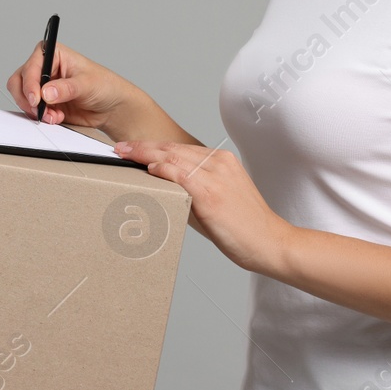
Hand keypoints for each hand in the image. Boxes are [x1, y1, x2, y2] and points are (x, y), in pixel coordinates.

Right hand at [5, 42, 143, 134]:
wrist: (111, 107)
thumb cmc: (103, 85)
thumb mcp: (87, 84)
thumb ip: (66, 88)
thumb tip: (46, 92)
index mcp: (53, 54)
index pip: (32, 66)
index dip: (30, 83)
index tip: (36, 99)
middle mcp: (44, 68)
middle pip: (19, 81)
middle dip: (27, 98)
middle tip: (39, 110)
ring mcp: (42, 86)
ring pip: (22, 97)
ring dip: (35, 110)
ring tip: (54, 115)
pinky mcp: (44, 103)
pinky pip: (31, 110)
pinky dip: (41, 117)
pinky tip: (56, 117)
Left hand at [113, 140, 291, 275]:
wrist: (270, 243)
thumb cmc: (245, 226)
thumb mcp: (217, 199)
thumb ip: (192, 189)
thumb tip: (163, 186)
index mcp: (222, 160)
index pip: (180, 148)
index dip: (154, 146)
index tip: (134, 147)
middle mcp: (219, 163)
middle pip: (173, 148)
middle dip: (143, 146)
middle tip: (120, 147)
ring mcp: (215, 176)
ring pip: (173, 157)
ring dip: (145, 154)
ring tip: (124, 154)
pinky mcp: (211, 193)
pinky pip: (180, 174)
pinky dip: (162, 169)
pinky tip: (147, 168)